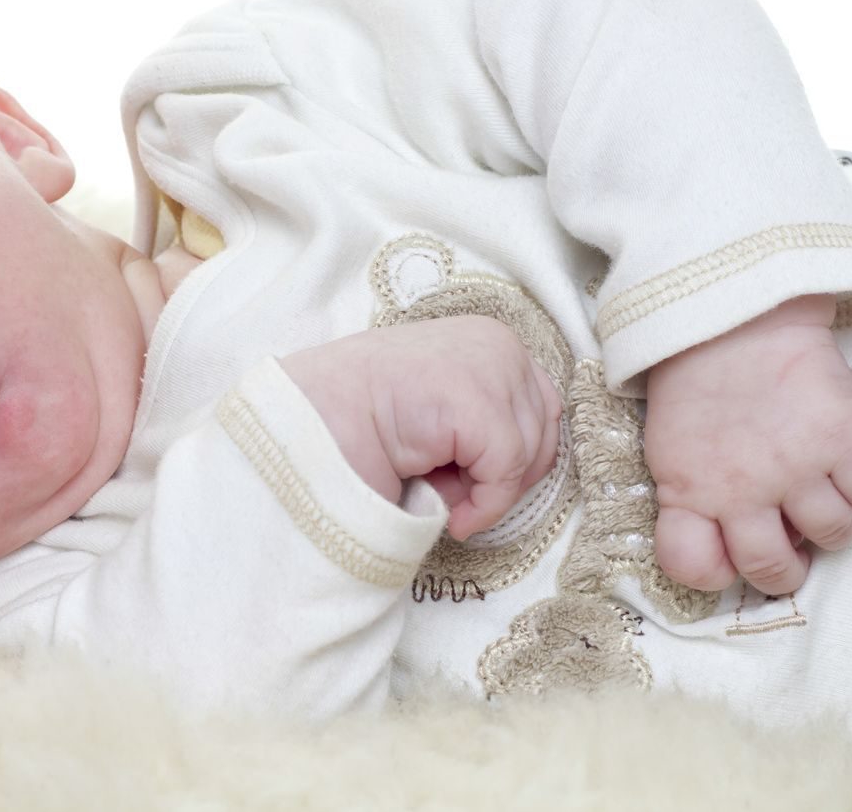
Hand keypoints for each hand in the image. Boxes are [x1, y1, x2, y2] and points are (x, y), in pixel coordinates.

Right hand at [280, 318, 562, 539]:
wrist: (305, 423)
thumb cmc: (360, 424)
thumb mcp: (438, 410)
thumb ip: (482, 423)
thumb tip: (516, 472)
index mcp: (486, 338)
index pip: (540, 405)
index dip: (516, 458)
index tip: (474, 485)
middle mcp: (495, 342)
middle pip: (545, 428)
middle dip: (507, 475)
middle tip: (459, 498)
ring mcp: (487, 366)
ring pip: (529, 452)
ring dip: (490, 490)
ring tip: (442, 498)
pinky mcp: (475, 400)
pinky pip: (507, 470)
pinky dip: (484, 504)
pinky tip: (448, 513)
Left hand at [643, 294, 851, 594]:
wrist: (733, 315)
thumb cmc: (694, 382)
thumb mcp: (668, 445)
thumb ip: (691, 496)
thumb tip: (735, 539)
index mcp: (686, 490)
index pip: (692, 566)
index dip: (714, 572)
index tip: (728, 558)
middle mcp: (741, 490)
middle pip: (771, 570)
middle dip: (782, 569)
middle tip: (788, 547)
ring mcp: (796, 467)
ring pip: (834, 535)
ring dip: (828, 521)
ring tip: (814, 490)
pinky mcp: (842, 439)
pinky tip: (836, 456)